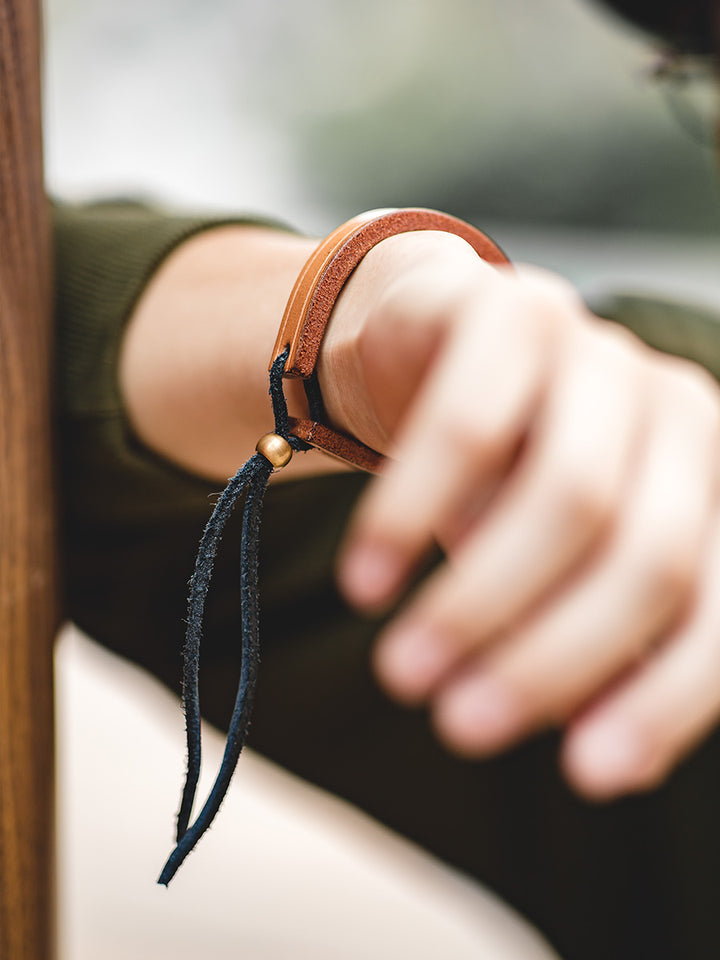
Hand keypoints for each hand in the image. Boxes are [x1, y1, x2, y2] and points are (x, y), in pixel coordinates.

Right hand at [320, 229, 719, 799]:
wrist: (435, 350)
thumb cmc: (505, 474)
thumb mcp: (552, 570)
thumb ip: (594, 650)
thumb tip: (618, 762)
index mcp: (710, 483)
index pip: (719, 607)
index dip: (664, 699)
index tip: (588, 776)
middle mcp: (679, 411)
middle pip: (647, 555)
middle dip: (553, 658)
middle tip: (461, 727)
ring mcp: (600, 352)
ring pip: (568, 495)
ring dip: (478, 602)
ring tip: (403, 674)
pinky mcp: (513, 309)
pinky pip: (466, 426)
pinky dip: (411, 516)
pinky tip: (368, 582)